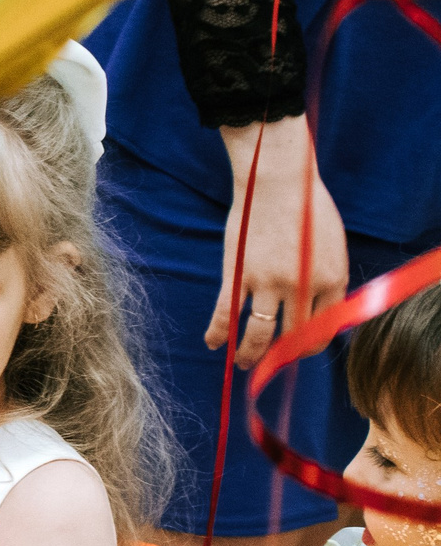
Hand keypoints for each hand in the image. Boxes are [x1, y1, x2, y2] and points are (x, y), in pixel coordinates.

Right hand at [212, 117, 348, 368]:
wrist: (278, 181)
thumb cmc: (307, 207)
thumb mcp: (330, 245)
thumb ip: (326, 278)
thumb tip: (317, 307)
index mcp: (332, 280)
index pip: (323, 328)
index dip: (309, 345)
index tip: (297, 350)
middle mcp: (302, 287)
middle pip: (292, 336)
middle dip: (280, 356)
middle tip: (270, 364)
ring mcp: (268, 282)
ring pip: (259, 333)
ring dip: (250, 354)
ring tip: (244, 364)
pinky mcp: (239, 274)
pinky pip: (226, 312)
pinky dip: (218, 332)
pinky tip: (213, 343)